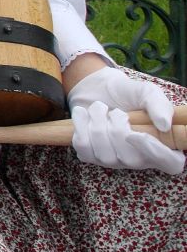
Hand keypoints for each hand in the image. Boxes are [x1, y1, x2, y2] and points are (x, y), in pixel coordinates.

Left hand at [68, 66, 183, 173]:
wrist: (97, 88)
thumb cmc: (127, 94)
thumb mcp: (147, 92)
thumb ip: (158, 105)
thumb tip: (164, 125)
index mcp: (162, 145)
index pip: (169, 163)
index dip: (155, 152)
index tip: (136, 133)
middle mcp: (139, 159)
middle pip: (130, 158)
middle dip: (117, 126)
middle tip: (117, 111)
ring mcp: (113, 161)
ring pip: (104, 153)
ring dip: (98, 121)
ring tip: (101, 110)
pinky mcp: (90, 156)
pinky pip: (82, 147)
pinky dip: (81, 125)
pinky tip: (86, 116)